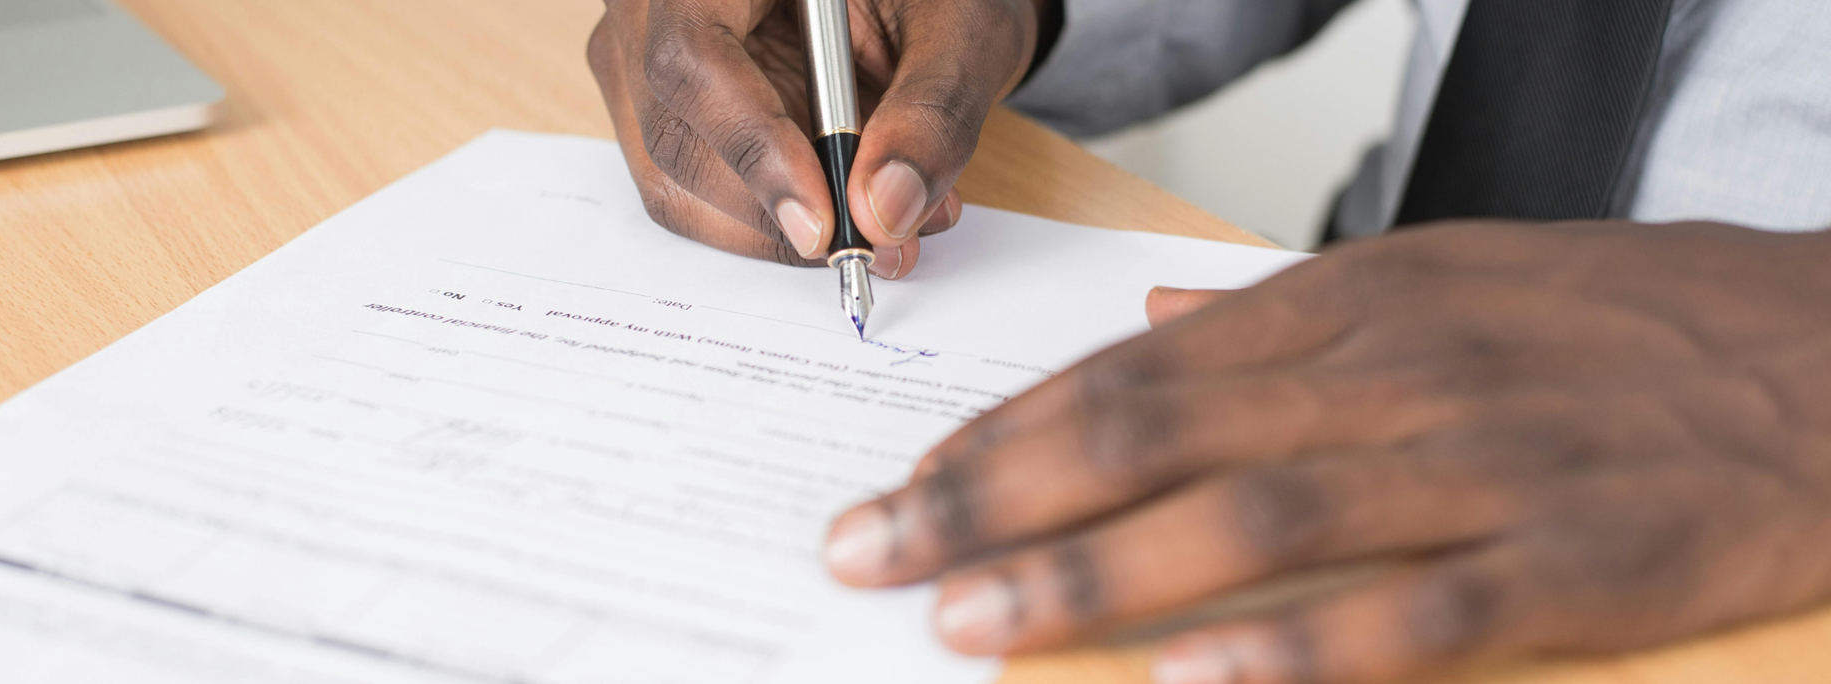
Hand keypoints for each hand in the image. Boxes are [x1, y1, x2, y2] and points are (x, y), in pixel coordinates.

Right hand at [587, 0, 1047, 276]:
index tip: (821, 221)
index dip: (752, 147)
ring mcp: (645, 61)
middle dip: (774, 211)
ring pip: (673, 180)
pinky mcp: (667, 113)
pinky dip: (769, 220)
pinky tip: (845, 205)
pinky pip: (692, 192)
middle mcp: (657, 8)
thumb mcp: (960, 28)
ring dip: (775, 227)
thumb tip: (886, 210)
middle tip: (875, 240)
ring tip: (882, 221)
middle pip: (673, 134)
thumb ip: (932, 109)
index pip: (692, 57)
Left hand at [824, 221, 1830, 683]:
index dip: (1005, 430)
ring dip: (1095, 572)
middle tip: (871, 554)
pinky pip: (1413, 615)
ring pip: (1251, 517)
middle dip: (992, 498)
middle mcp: (1395, 371)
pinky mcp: (1578, 563)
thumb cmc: (1625, 320)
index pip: (1132, 366)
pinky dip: (1292, 652)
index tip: (904, 483)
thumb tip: (1160, 312)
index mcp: (1354, 301)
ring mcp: (1485, 465)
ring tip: (969, 620)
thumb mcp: (1449, 275)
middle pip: (1152, 432)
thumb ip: (1291, 309)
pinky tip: (1182, 683)